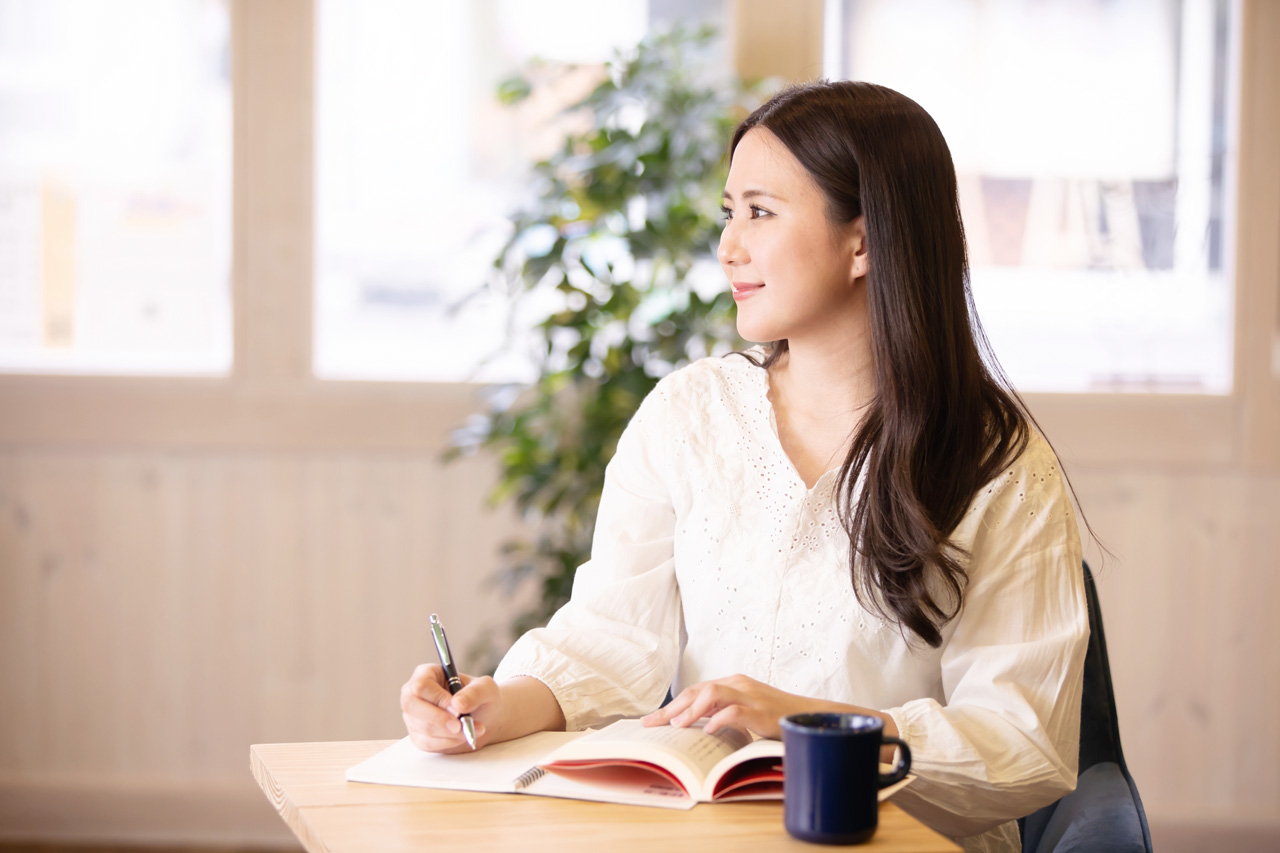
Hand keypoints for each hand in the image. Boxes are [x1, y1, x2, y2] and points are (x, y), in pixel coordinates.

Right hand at [400, 663, 500, 753]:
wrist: (484, 718)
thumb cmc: (481, 698)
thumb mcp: (486, 688)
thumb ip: (475, 692)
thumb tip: (457, 703)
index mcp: (427, 674)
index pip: (421, 686)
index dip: (438, 699)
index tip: (458, 711)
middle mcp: (414, 694)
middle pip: (412, 706)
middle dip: (439, 719)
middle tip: (460, 726)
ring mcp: (413, 716)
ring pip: (423, 727)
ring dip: (449, 733)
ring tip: (471, 729)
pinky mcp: (418, 736)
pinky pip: (427, 742)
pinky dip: (447, 742)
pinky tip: (461, 736)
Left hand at [641, 674, 815, 738]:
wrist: (809, 716)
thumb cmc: (775, 717)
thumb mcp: (744, 713)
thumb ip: (721, 713)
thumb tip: (692, 725)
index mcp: (732, 684)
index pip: (695, 691)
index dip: (671, 705)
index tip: (651, 720)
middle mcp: (738, 684)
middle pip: (698, 690)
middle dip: (672, 707)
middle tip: (652, 723)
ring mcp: (750, 695)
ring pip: (713, 693)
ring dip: (691, 709)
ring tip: (677, 725)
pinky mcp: (761, 711)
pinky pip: (735, 711)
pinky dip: (718, 720)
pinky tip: (707, 730)